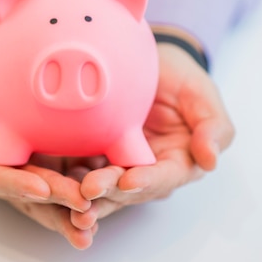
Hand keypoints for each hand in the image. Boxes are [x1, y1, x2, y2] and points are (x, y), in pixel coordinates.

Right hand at [0, 27, 94, 248]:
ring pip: (40, 192)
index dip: (12, 183)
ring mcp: (12, 166)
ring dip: (66, 208)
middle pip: (18, 192)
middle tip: (82, 209)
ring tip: (93, 222)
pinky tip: (102, 197)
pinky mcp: (34, 158)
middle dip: (50, 204)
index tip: (41, 187)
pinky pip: (55, 176)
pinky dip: (76, 188)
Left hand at [71, 40, 234, 230]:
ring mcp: (117, 165)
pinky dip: (65, 181)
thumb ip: (211, 126)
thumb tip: (211, 160)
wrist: (147, 63)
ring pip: (101, 188)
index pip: (163, 177)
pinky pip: (78, 171)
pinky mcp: (93, 157)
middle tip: (88, 190)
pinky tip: (49, 185)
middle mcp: (146, 171)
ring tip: (66, 198)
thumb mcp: (201, 94)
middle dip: (108, 191)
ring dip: (84, 196)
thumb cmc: (179, 78)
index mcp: (177, 162)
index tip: (128, 180)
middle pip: (127, 188)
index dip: (147, 180)